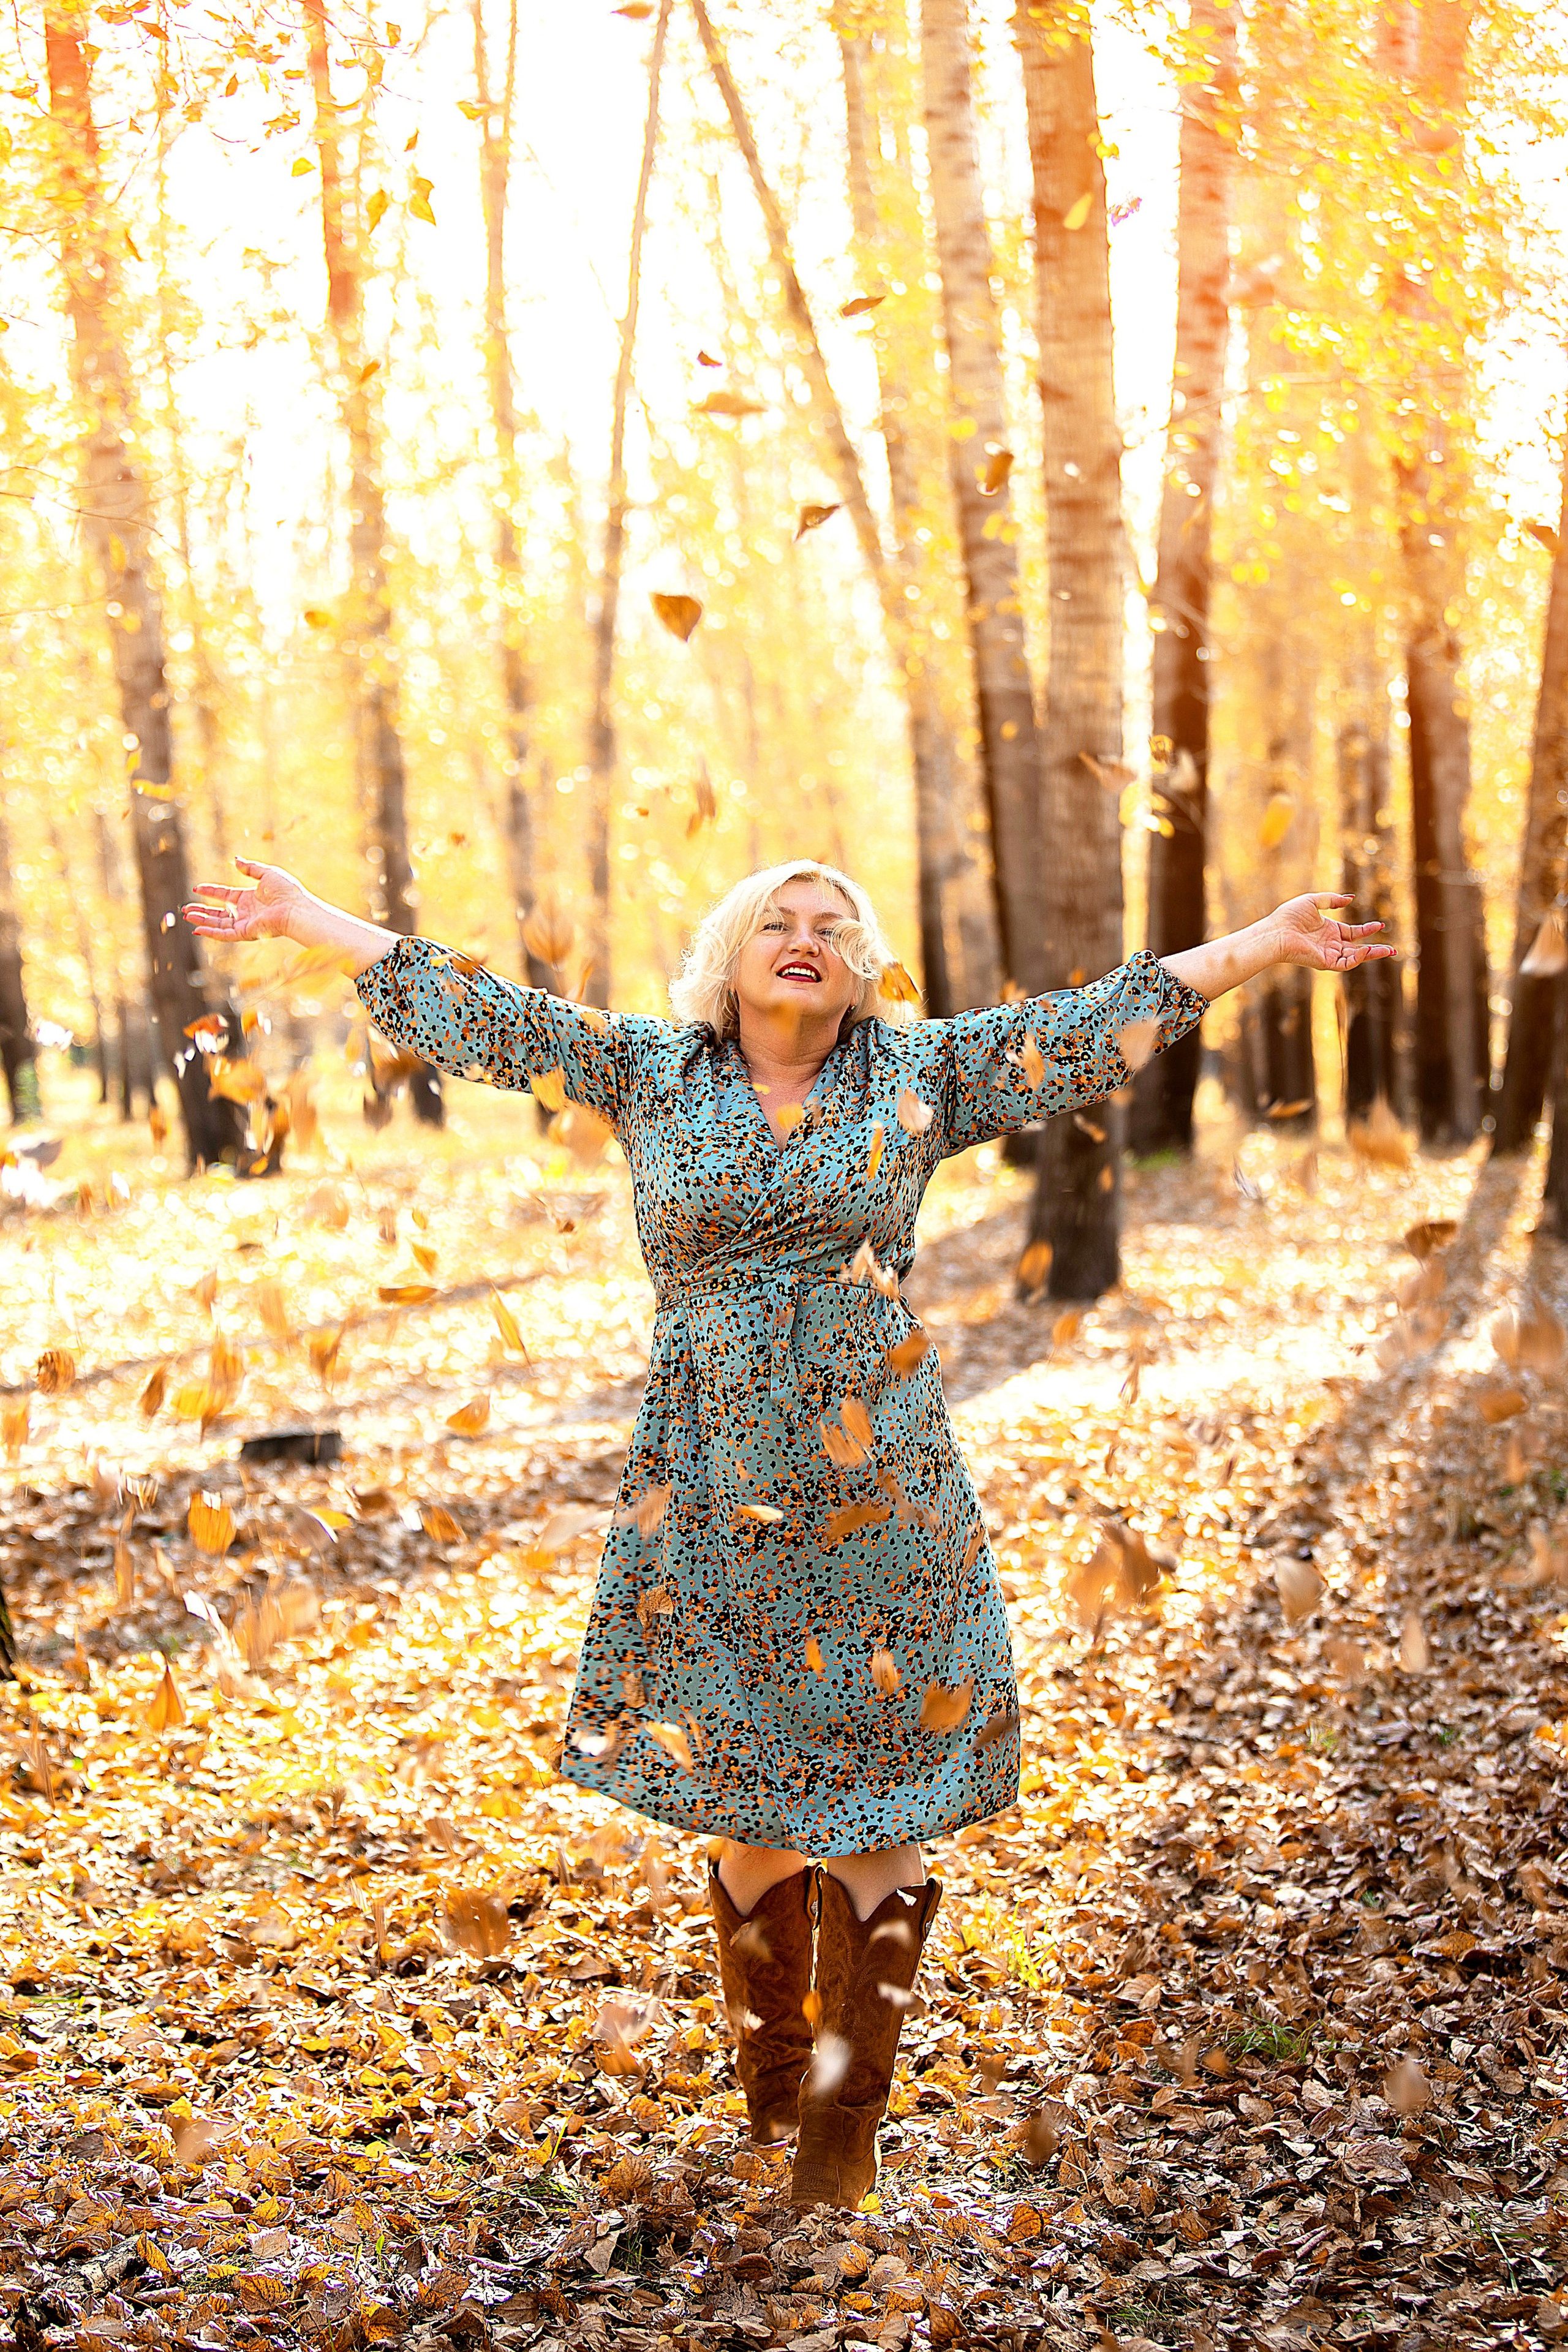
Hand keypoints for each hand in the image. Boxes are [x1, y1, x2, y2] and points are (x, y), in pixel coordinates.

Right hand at [184, 858, 309, 944]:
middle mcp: (246, 912)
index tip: (197, 888)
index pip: (225, 896)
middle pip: (219, 913)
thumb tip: (235, 860)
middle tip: (186, 909)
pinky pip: (225, 934)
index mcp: (250, 898)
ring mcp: (245, 923)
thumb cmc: (287, 891)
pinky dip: (211, 932)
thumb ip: (250, 868)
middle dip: (202, 911)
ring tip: (187, 916)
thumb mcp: (267, 873)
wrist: (296, 908)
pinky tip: (198, 929)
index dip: (211, 892)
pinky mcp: (246, 933)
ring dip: (202, 920)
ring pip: (219, 924)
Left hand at [1268, 893, 1395, 972]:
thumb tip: (1351, 899)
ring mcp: (1328, 954)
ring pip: (1355, 958)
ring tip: (1387, 951)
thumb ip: (1332, 900)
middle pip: (1358, 949)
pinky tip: (1365, 950)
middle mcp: (1331, 944)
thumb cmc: (1289, 916)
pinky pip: (1344, 963)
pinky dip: (1356, 958)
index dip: (1367, 930)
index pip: (1354, 933)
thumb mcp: (1313, 901)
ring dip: (1371, 955)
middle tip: (1393, 950)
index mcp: (1330, 931)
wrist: (1276, 930)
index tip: (1380, 925)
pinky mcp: (1324, 962)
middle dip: (1376, 950)